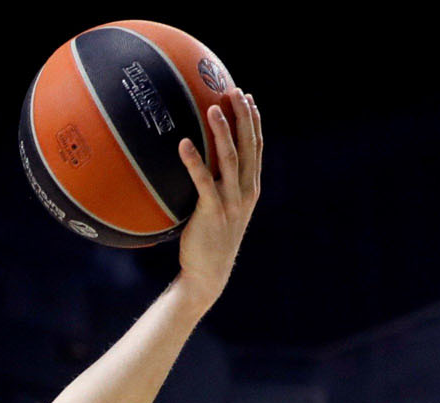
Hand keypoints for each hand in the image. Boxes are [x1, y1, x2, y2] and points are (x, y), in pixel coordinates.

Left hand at [176, 88, 261, 307]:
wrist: (208, 274)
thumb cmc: (208, 241)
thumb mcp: (218, 210)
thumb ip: (216, 187)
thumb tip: (198, 165)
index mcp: (250, 188)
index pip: (256, 147)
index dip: (254, 121)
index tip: (247, 97)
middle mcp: (246, 191)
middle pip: (249, 146)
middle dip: (243, 116)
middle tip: (233, 91)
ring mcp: (231, 202)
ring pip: (230, 159)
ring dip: (223, 131)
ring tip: (212, 108)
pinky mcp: (212, 212)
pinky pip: (203, 181)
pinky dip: (194, 161)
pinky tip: (183, 144)